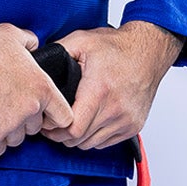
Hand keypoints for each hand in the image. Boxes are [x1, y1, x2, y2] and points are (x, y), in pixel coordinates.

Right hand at [0, 23, 74, 156]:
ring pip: (15, 140)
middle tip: (5, 107)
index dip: (53, 117)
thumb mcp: (14, 35)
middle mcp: (30, 109)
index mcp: (42, 87)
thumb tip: (35, 46)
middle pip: (34, 129)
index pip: (64, 117)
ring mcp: (10, 125)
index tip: (43, 116)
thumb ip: (31, 43)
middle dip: (22, 121)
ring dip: (6, 132)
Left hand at [51, 21, 182, 148]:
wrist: (149, 51)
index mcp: (99, 90)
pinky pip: (105, 143)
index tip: (47, 121)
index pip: (72, 128)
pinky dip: (93, 137)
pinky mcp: (133, 126)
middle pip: (78, 140)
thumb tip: (36, 62)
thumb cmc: (118, 47)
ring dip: (77, 138)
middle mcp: (115, 109)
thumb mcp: (82, 41)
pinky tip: (88, 123)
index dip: (54, 129)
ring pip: (91, 144)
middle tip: (52, 125)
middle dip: (61, 135)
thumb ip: (57, 51)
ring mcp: (126, 120)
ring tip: (69, 123)